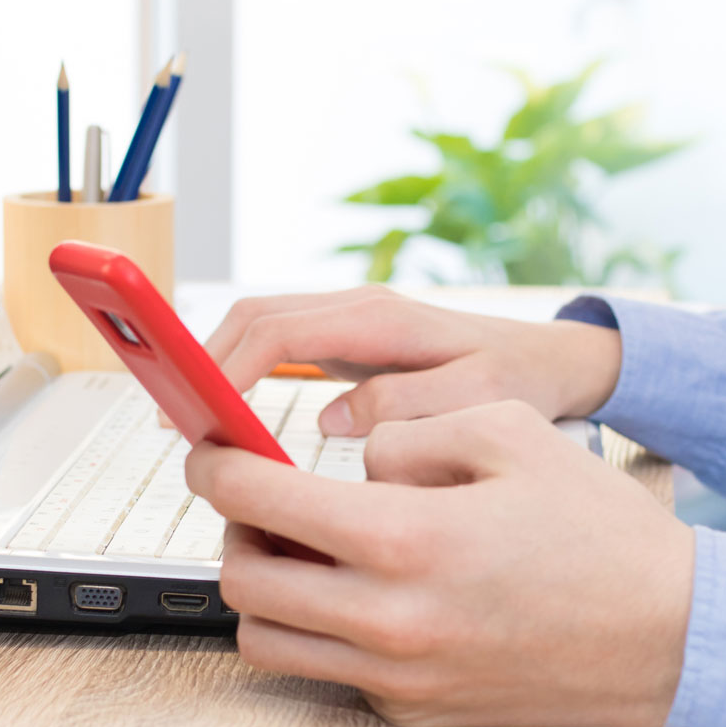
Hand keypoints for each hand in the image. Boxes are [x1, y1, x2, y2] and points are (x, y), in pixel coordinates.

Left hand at [186, 400, 694, 726]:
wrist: (672, 638)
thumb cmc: (600, 531)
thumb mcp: (512, 433)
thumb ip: (410, 433)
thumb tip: (347, 458)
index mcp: (405, 538)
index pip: (258, 499)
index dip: (216, 463)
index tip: (210, 447)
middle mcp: (388, 620)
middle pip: (240, 580)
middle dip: (232, 528)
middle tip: (259, 497)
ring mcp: (397, 677)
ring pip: (266, 640)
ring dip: (265, 586)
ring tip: (307, 546)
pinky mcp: (413, 711)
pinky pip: (328, 671)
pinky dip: (322, 629)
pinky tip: (367, 590)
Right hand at [202, 286, 621, 436]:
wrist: (553, 360)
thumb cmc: (522, 378)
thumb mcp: (479, 397)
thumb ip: (410, 404)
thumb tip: (335, 416)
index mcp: (381, 318)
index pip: (279, 330)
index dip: (228, 369)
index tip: (200, 412)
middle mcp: (359, 309)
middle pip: (253, 319)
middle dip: (203, 361)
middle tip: (171, 417)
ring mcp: (352, 322)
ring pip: (260, 327)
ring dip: (217, 363)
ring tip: (187, 417)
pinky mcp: (352, 342)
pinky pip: (280, 345)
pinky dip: (242, 370)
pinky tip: (228, 411)